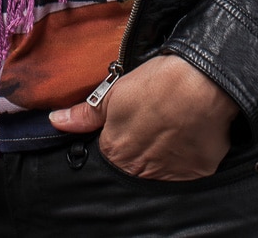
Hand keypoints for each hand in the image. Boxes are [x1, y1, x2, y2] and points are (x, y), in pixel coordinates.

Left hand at [48, 53, 238, 179]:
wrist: (202, 81)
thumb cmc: (156, 82)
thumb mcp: (114, 92)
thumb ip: (84, 114)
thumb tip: (55, 121)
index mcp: (116, 152)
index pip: (111, 153)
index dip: (121, 134)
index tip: (131, 120)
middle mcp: (141, 171)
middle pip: (136, 164)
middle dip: (141, 146)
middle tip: (154, 120)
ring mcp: (172, 175)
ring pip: (164, 168)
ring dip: (165, 152)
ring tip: (173, 123)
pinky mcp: (199, 172)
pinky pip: (190, 167)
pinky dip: (190, 152)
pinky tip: (191, 130)